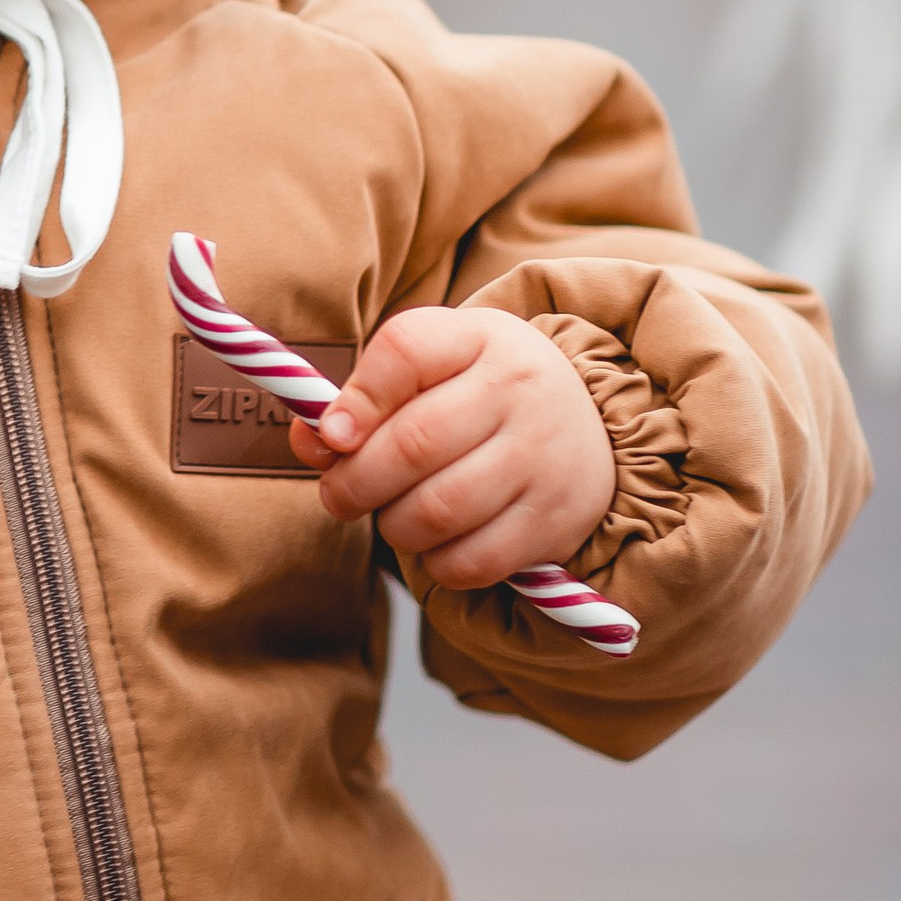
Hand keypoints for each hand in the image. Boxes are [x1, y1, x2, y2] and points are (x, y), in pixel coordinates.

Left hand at [288, 306, 614, 590]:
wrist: (588, 421)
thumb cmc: (481, 391)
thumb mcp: (433, 367)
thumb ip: (364, 395)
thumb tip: (312, 442)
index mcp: (479, 338)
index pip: (406, 350)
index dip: (356, 398)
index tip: (332, 435)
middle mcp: (519, 391)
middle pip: (413, 443)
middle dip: (355, 481)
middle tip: (340, 494)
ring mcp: (542, 457)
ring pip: (437, 510)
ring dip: (393, 525)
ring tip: (393, 516)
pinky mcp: (555, 519)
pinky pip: (472, 560)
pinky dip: (437, 562)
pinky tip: (436, 542)